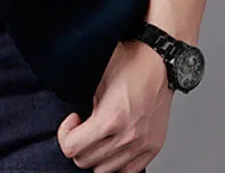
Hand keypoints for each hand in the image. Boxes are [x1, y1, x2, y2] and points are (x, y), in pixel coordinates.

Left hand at [56, 39, 172, 171]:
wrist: (159, 61)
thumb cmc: (130, 64)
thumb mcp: (98, 80)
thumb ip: (86, 105)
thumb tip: (77, 122)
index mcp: (109, 119)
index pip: (72, 147)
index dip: (65, 134)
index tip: (73, 120)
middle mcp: (126, 137)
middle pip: (85, 161)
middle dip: (77, 145)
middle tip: (82, 127)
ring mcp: (141, 145)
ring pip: (105, 170)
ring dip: (96, 155)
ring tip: (98, 135)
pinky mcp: (153, 147)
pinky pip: (128, 170)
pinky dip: (117, 161)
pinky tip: (114, 143)